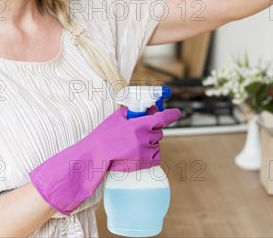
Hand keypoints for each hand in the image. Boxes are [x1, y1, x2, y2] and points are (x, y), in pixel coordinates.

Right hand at [29, 105, 180, 214]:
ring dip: (149, 142)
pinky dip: (150, 154)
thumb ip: (133, 112)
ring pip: (156, 144)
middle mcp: (146, 138)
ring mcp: (146, 152)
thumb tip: (146, 109)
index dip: (171, 114)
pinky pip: (155, 156)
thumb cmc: (104, 135)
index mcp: (140, 124)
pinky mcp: (145, 163)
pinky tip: (137, 153)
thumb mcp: (117, 117)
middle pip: (158, 131)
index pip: (163, 118)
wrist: (95, 156)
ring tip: (132, 145)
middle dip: (151, 130)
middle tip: (137, 132)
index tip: (177, 113)